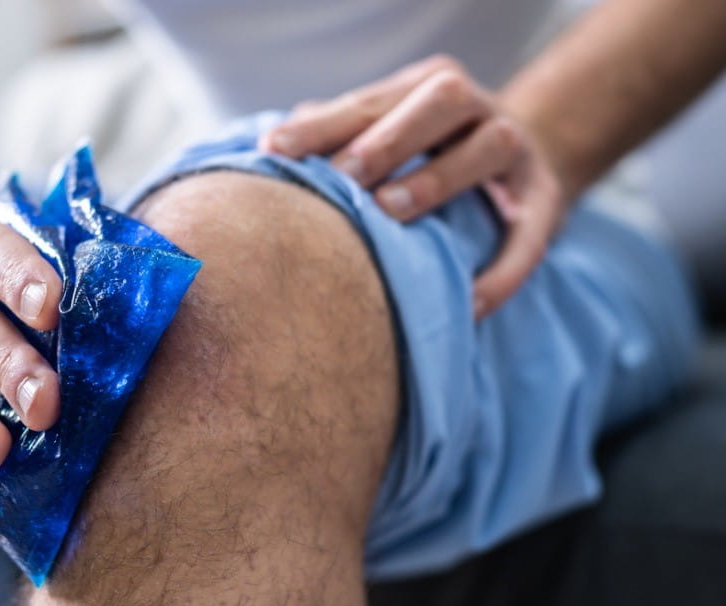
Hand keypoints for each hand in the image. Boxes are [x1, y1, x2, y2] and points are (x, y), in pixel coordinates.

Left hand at [260, 55, 565, 317]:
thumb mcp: (386, 137)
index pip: (371, 99)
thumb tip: (272, 150)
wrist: (519, 170)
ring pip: (490, 145)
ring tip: (390, 211)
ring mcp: (519, 153)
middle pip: (440, 101)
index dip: (324, 124)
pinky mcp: (546, 204)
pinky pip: (530, 236)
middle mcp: (477, 109)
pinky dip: (502, 271)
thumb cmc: (427, 156)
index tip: (276, 151)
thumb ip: (338, 139)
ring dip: (438, 177)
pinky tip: (468, 304)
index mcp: (426, 88)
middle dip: (389, 137)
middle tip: (344, 176)